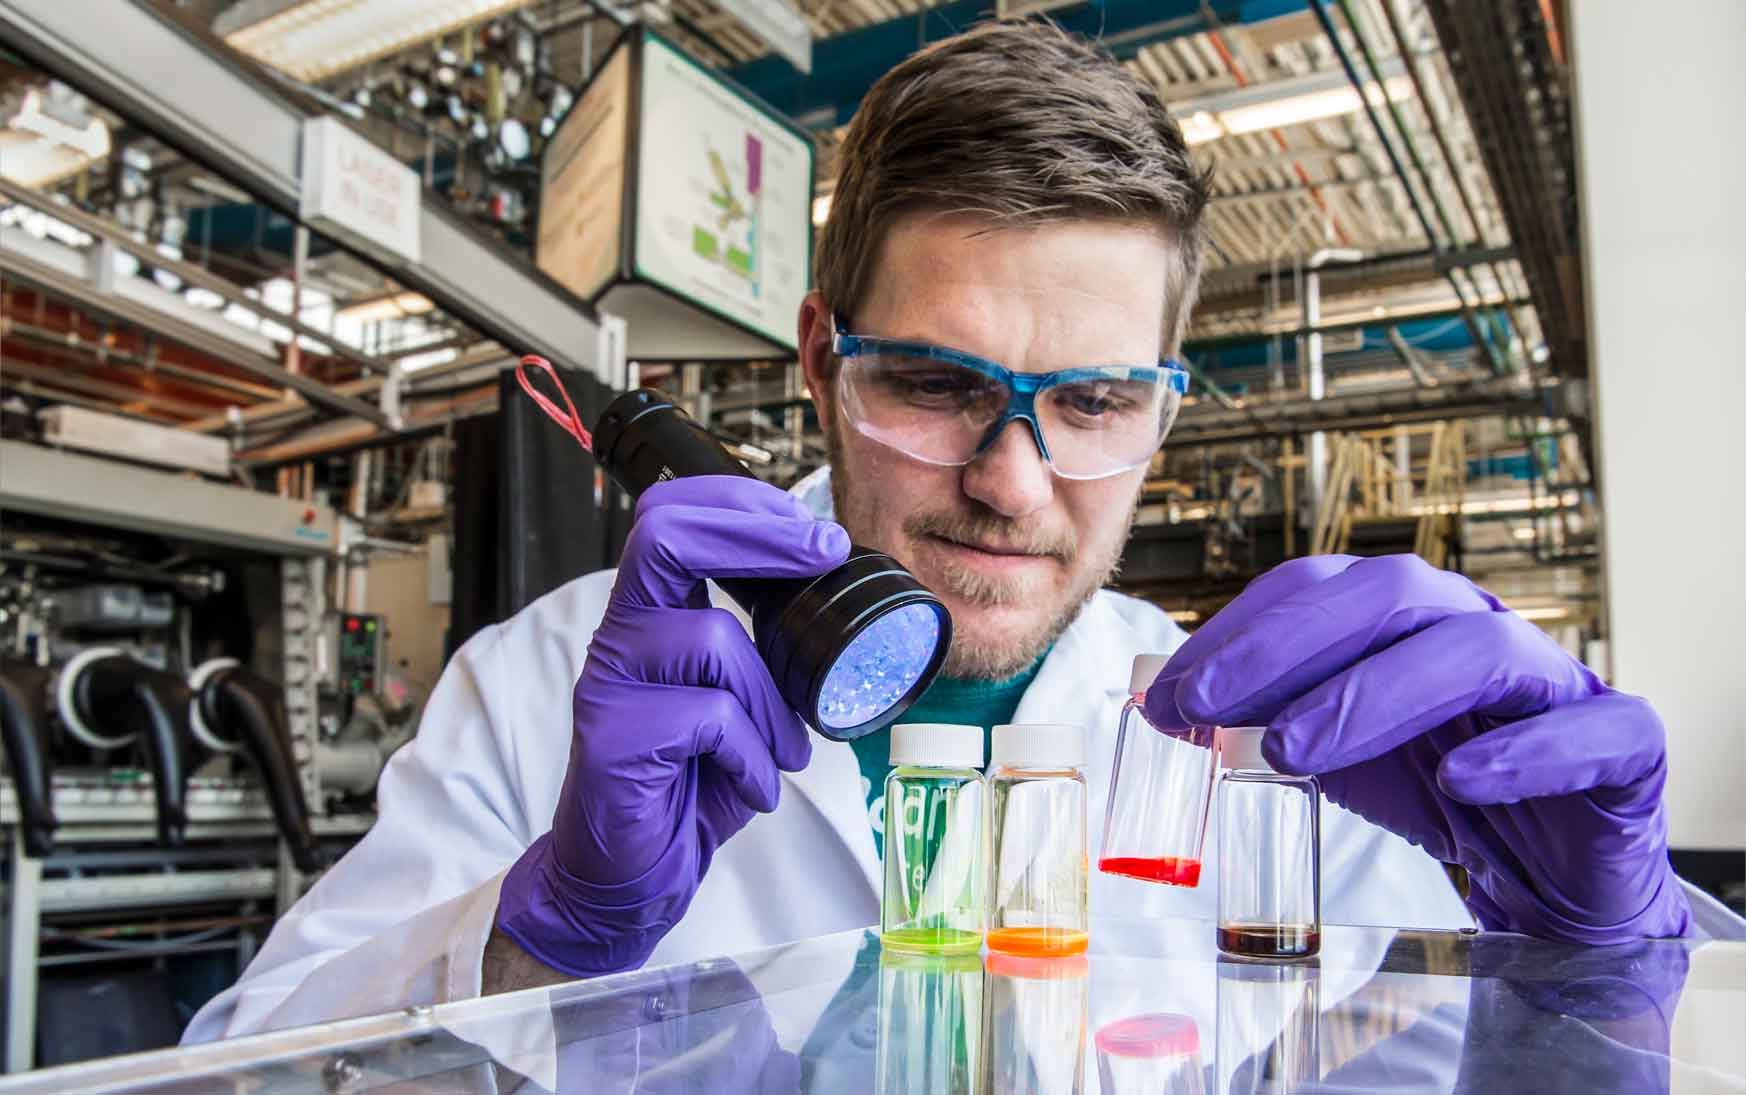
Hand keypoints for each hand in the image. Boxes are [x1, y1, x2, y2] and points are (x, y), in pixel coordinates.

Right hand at [497, 476, 849, 975]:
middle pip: (667, 536)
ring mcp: (609, 683)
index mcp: (653, 615)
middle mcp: (622, 636)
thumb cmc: (689, 782)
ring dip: (772, 701)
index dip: (741, 504)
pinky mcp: (612, 738)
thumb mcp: (739, 699)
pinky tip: (752, 782)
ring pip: (712, 640)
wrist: (632, 872)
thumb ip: (765, 649)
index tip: (813, 531)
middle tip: (825, 553)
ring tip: (783, 750)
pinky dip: (752, 754)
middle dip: (759, 533)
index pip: (673, 516)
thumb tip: (832, 596)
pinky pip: (710, 718)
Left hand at [1144, 554, 1690, 943]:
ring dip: (1376, 695)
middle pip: (1394, 595)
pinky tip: (1460, 783)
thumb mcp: (1331, 749)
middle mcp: (1477, 626)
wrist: (1546, 864)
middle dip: (1289, 648)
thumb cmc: (1431, 786)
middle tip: (1210, 708)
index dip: (1241, 630)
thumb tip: (1159, 703)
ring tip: (1295, 750)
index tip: (1170, 693)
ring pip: (1480, 651)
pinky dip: (1525, 753)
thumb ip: (1259, 716)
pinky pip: (1590, 729)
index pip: (1319, 587)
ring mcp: (1556, 679)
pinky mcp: (1624, 743)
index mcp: (1406, 617)